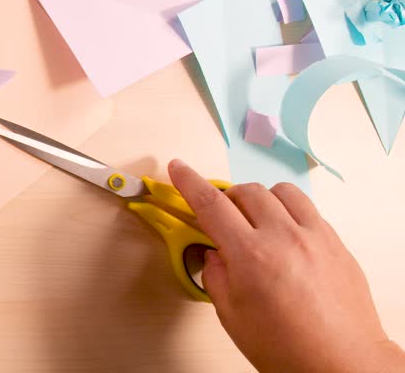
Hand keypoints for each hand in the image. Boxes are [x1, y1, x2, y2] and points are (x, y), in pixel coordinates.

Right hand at [169, 160, 404, 372]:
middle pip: (246, 192)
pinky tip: (286, 238)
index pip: (211, 205)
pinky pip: (309, 210)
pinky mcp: (337, 244)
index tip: (179, 169)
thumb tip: (214, 254)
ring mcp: (315, 238)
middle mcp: (284, 238)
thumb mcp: (233, 316)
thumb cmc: (288, 349)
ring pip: (281, 192)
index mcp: (251, 256)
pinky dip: (289, 214)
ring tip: (258, 222)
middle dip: (227, 199)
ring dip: (261, 200)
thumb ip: (216, 276)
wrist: (342, 363)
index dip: (189, 182)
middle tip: (223, 219)